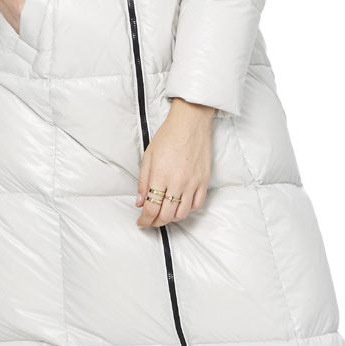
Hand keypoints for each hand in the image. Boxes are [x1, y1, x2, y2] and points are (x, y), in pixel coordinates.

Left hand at [135, 98, 214, 227]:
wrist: (190, 122)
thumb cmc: (168, 135)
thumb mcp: (148, 156)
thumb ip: (143, 181)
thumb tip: (140, 202)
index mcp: (160, 176)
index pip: (151, 208)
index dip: (144, 220)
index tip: (141, 222)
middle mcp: (177, 182)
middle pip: (166, 215)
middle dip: (155, 222)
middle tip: (150, 221)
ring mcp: (193, 182)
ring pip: (182, 214)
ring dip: (171, 218)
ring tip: (164, 214)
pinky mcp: (204, 180)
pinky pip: (198, 204)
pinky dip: (188, 210)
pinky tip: (181, 206)